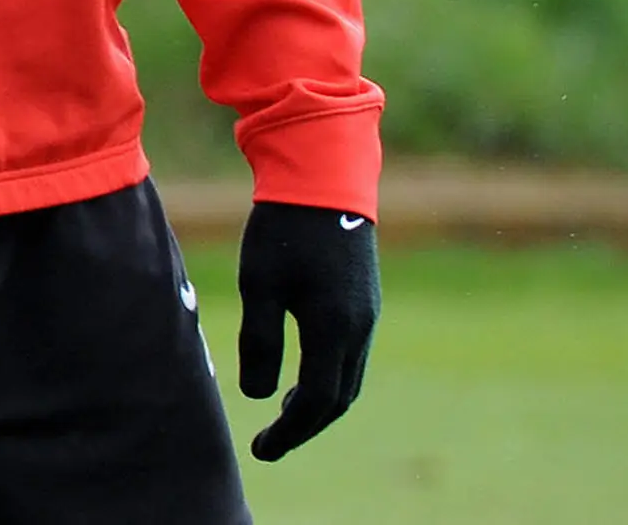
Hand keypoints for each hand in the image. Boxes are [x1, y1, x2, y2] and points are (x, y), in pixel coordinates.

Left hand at [237, 201, 380, 460]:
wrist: (323, 176)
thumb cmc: (284, 228)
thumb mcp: (259, 284)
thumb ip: (260, 342)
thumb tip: (258, 396)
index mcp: (334, 329)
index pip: (317, 402)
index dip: (290, 432)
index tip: (262, 450)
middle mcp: (360, 329)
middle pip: (339, 398)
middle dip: (305, 425)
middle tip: (271, 442)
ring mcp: (368, 314)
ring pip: (349, 378)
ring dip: (320, 402)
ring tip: (284, 413)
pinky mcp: (365, 299)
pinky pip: (352, 355)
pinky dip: (329, 376)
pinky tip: (303, 372)